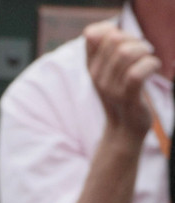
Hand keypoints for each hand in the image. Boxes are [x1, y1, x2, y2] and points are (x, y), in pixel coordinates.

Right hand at [84, 21, 159, 140]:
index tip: (124, 43)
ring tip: (149, 58)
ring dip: (145, 51)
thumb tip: (93, 32)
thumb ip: (102, 47)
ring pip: (126, 54)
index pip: (93, 34)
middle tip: (143, 51)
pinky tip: (154, 68)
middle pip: (115, 40)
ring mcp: (111, 89)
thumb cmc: (121, 94)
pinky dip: (151, 65)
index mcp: (91, 68)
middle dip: (134, 39)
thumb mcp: (107, 70)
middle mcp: (97, 78)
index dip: (113, 30)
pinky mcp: (128, 98)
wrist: (125, 129)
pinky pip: (137, 73)